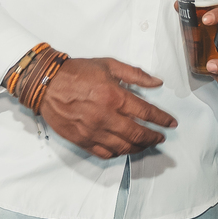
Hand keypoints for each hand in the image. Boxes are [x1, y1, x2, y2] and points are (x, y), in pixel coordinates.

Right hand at [38, 57, 177, 158]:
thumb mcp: (108, 65)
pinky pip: (105, 153)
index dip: (162, 119)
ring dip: (139, 147)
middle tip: (160, 138)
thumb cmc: (77, 72)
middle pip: (138, 134)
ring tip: (145, 144)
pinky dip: (118, 153)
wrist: (47, 83)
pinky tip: (123, 149)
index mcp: (114, 96)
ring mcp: (93, 131)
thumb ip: (135, 74)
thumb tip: (157, 83)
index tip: (170, 123)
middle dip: (153, 137)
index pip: (146, 112)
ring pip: (123, 147)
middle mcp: (106, 117)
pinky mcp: (82, 140)